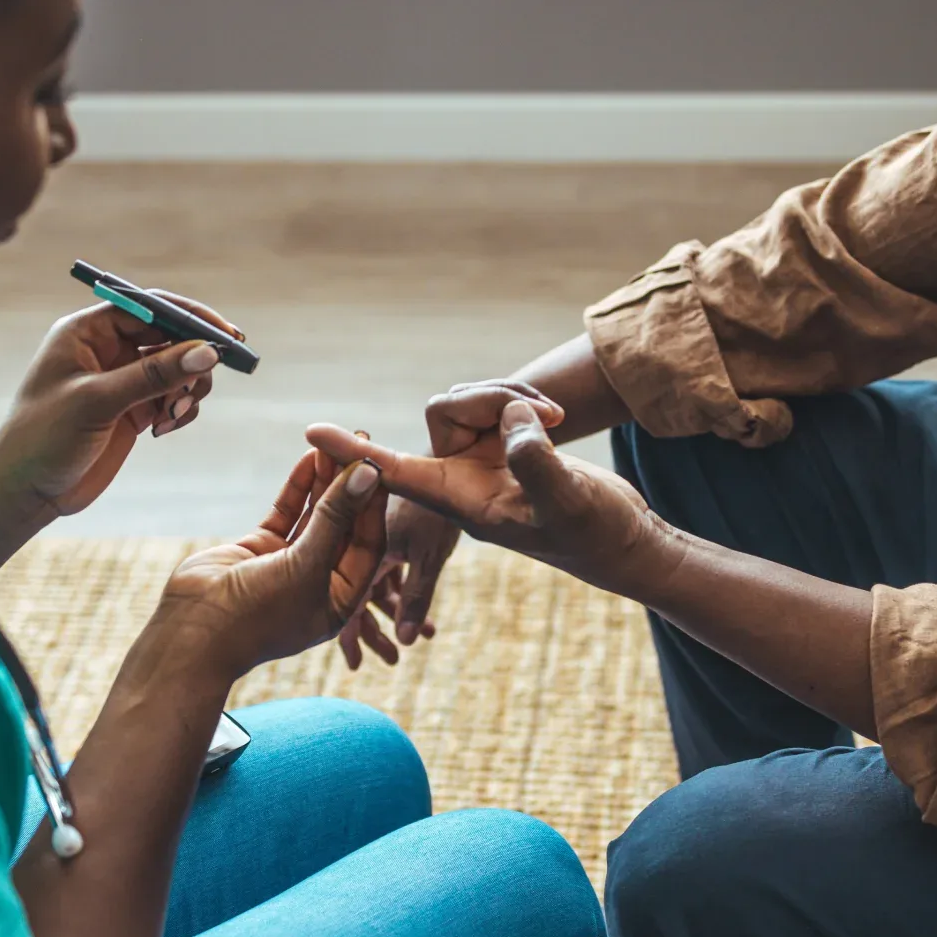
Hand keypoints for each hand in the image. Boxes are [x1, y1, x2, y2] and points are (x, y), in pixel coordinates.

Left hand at [0, 294, 242, 519]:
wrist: (25, 491)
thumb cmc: (43, 438)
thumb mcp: (98, 401)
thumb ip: (153, 375)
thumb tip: (207, 353)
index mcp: (87, 332)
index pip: (148, 307)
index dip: (188, 318)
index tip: (225, 335)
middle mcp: (106, 350)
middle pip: (168, 336)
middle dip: (192, 359)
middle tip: (203, 383)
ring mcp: (121, 381)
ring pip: (176, 369)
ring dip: (187, 390)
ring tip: (174, 415)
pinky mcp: (132, 411)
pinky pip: (172, 398)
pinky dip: (179, 410)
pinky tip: (163, 429)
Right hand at [134, 450, 387, 685]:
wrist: (193, 633)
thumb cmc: (257, 615)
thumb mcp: (305, 566)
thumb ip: (334, 518)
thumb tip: (366, 474)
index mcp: (342, 599)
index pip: (368, 544)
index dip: (374, 505)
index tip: (379, 467)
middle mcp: (320, 580)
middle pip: (344, 525)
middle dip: (352, 486)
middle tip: (361, 442)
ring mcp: (290, 563)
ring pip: (316, 515)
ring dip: (326, 481)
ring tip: (335, 444)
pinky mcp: (261, 548)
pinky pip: (287, 513)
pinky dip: (297, 488)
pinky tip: (309, 459)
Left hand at [307, 400, 678, 597]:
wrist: (625, 540)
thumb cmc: (596, 533)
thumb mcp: (568, 499)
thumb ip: (536, 463)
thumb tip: (512, 419)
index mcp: (461, 502)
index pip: (394, 473)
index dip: (354, 455)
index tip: (311, 433)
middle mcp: (463, 479)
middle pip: (446, 412)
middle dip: (490, 399)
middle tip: (548, 414)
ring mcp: (484, 462)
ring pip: (474, 401)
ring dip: (514, 397)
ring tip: (558, 417)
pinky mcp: (507, 447)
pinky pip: (499, 404)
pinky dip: (527, 401)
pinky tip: (557, 417)